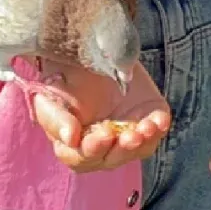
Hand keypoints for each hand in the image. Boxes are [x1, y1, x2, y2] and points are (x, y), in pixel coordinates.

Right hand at [32, 60, 170, 173]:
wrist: (87, 50)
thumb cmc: (63, 79)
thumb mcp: (51, 94)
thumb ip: (56, 118)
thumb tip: (70, 138)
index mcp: (74, 145)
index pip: (82, 158)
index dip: (92, 150)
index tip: (101, 135)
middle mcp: (103, 145)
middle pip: (112, 158)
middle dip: (122, 149)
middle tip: (129, 136)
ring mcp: (126, 132)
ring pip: (138, 149)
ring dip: (143, 142)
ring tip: (146, 128)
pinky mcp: (147, 116)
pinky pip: (157, 129)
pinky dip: (159, 126)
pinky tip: (159, 121)